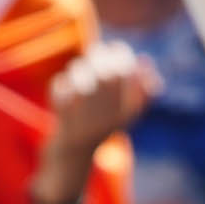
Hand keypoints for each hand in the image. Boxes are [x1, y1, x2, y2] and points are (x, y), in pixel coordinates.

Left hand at [38, 42, 158, 193]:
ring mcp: (86, 125)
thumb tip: (144, 60)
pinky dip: (60, 85)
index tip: (117, 48)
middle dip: (101, 58)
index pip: (130, 79)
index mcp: (127, 116)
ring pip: (82, 86)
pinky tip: (62, 86)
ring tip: (79, 67)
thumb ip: (140, 89)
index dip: (124, 57)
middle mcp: (109, 122)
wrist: (73, 155)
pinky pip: (61, 95)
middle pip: (107, 79)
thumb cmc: (100, 126)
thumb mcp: (125, 112)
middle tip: (97, 51)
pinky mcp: (64, 125)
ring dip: (79, 69)